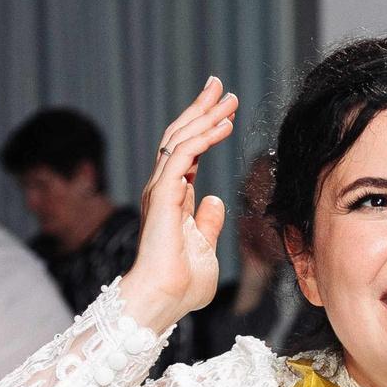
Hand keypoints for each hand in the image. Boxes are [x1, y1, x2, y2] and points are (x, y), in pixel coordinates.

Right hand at [118, 77, 235, 330]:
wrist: (165, 300)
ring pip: (181, 139)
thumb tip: (214, 198)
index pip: (187, 152)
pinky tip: (223, 125)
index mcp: (173, 198)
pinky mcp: (163, 195)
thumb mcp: (205, 249)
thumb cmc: (182, 286)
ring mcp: (160, 190)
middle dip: (201, 109)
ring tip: (226, 97)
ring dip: (205, 115)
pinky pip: (184, 156)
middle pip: (182, 137)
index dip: (204, 128)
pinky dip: (204, 137)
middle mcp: (163, 188)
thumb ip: (208, 223)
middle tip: (221, 86)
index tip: (223, 110)